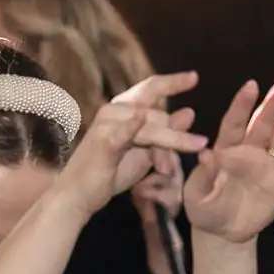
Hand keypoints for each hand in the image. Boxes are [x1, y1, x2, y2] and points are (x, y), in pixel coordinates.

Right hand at [53, 72, 209, 219]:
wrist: (79, 196)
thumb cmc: (110, 172)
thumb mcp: (146, 152)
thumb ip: (166, 133)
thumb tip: (189, 112)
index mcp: (124, 109)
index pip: (151, 88)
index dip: (173, 82)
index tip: (194, 77)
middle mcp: (114, 110)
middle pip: (158, 114)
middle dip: (175, 137)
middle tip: (192, 151)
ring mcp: (107, 124)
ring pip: (150, 126)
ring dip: (171, 142)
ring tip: (186, 156)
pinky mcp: (103, 142)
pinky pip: (123, 133)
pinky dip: (132, 126)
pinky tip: (140, 119)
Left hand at [183, 73, 273, 243]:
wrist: (223, 234)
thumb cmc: (204, 209)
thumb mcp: (195, 196)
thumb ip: (203, 175)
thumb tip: (205, 154)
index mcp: (226, 151)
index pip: (235, 123)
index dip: (242, 104)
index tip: (252, 85)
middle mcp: (250, 152)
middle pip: (265, 122)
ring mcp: (268, 166)